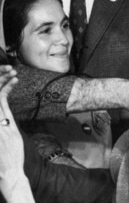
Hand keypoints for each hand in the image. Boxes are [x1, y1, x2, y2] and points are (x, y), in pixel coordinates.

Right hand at [0, 66, 33, 202]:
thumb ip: (0, 125)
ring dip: (3, 81)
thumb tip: (3, 116)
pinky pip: (2, 102)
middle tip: (5, 69)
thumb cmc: (2, 159)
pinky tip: (13, 81)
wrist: (7, 173)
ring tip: (10, 71)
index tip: (1, 76)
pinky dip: (7, 89)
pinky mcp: (4, 124)